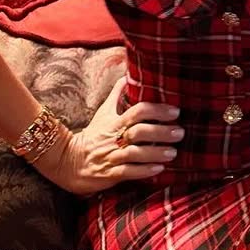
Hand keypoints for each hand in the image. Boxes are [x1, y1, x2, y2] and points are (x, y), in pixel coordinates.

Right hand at [35, 76, 183, 195]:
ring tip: (173, 153)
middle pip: (139, 132)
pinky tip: (159, 169)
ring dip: (156, 153)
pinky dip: (144, 171)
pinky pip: (128, 172)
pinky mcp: (109, 174)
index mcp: (115, 122)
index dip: (157, 110)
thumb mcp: (103, 113)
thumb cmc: (93, 135)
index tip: (175, 111)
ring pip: (135, 153)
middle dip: (161, 132)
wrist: (68, 161)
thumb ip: (116, 95)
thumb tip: (126, 76)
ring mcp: (111, 156)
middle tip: (180, 132)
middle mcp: (114, 138)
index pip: (138, 111)